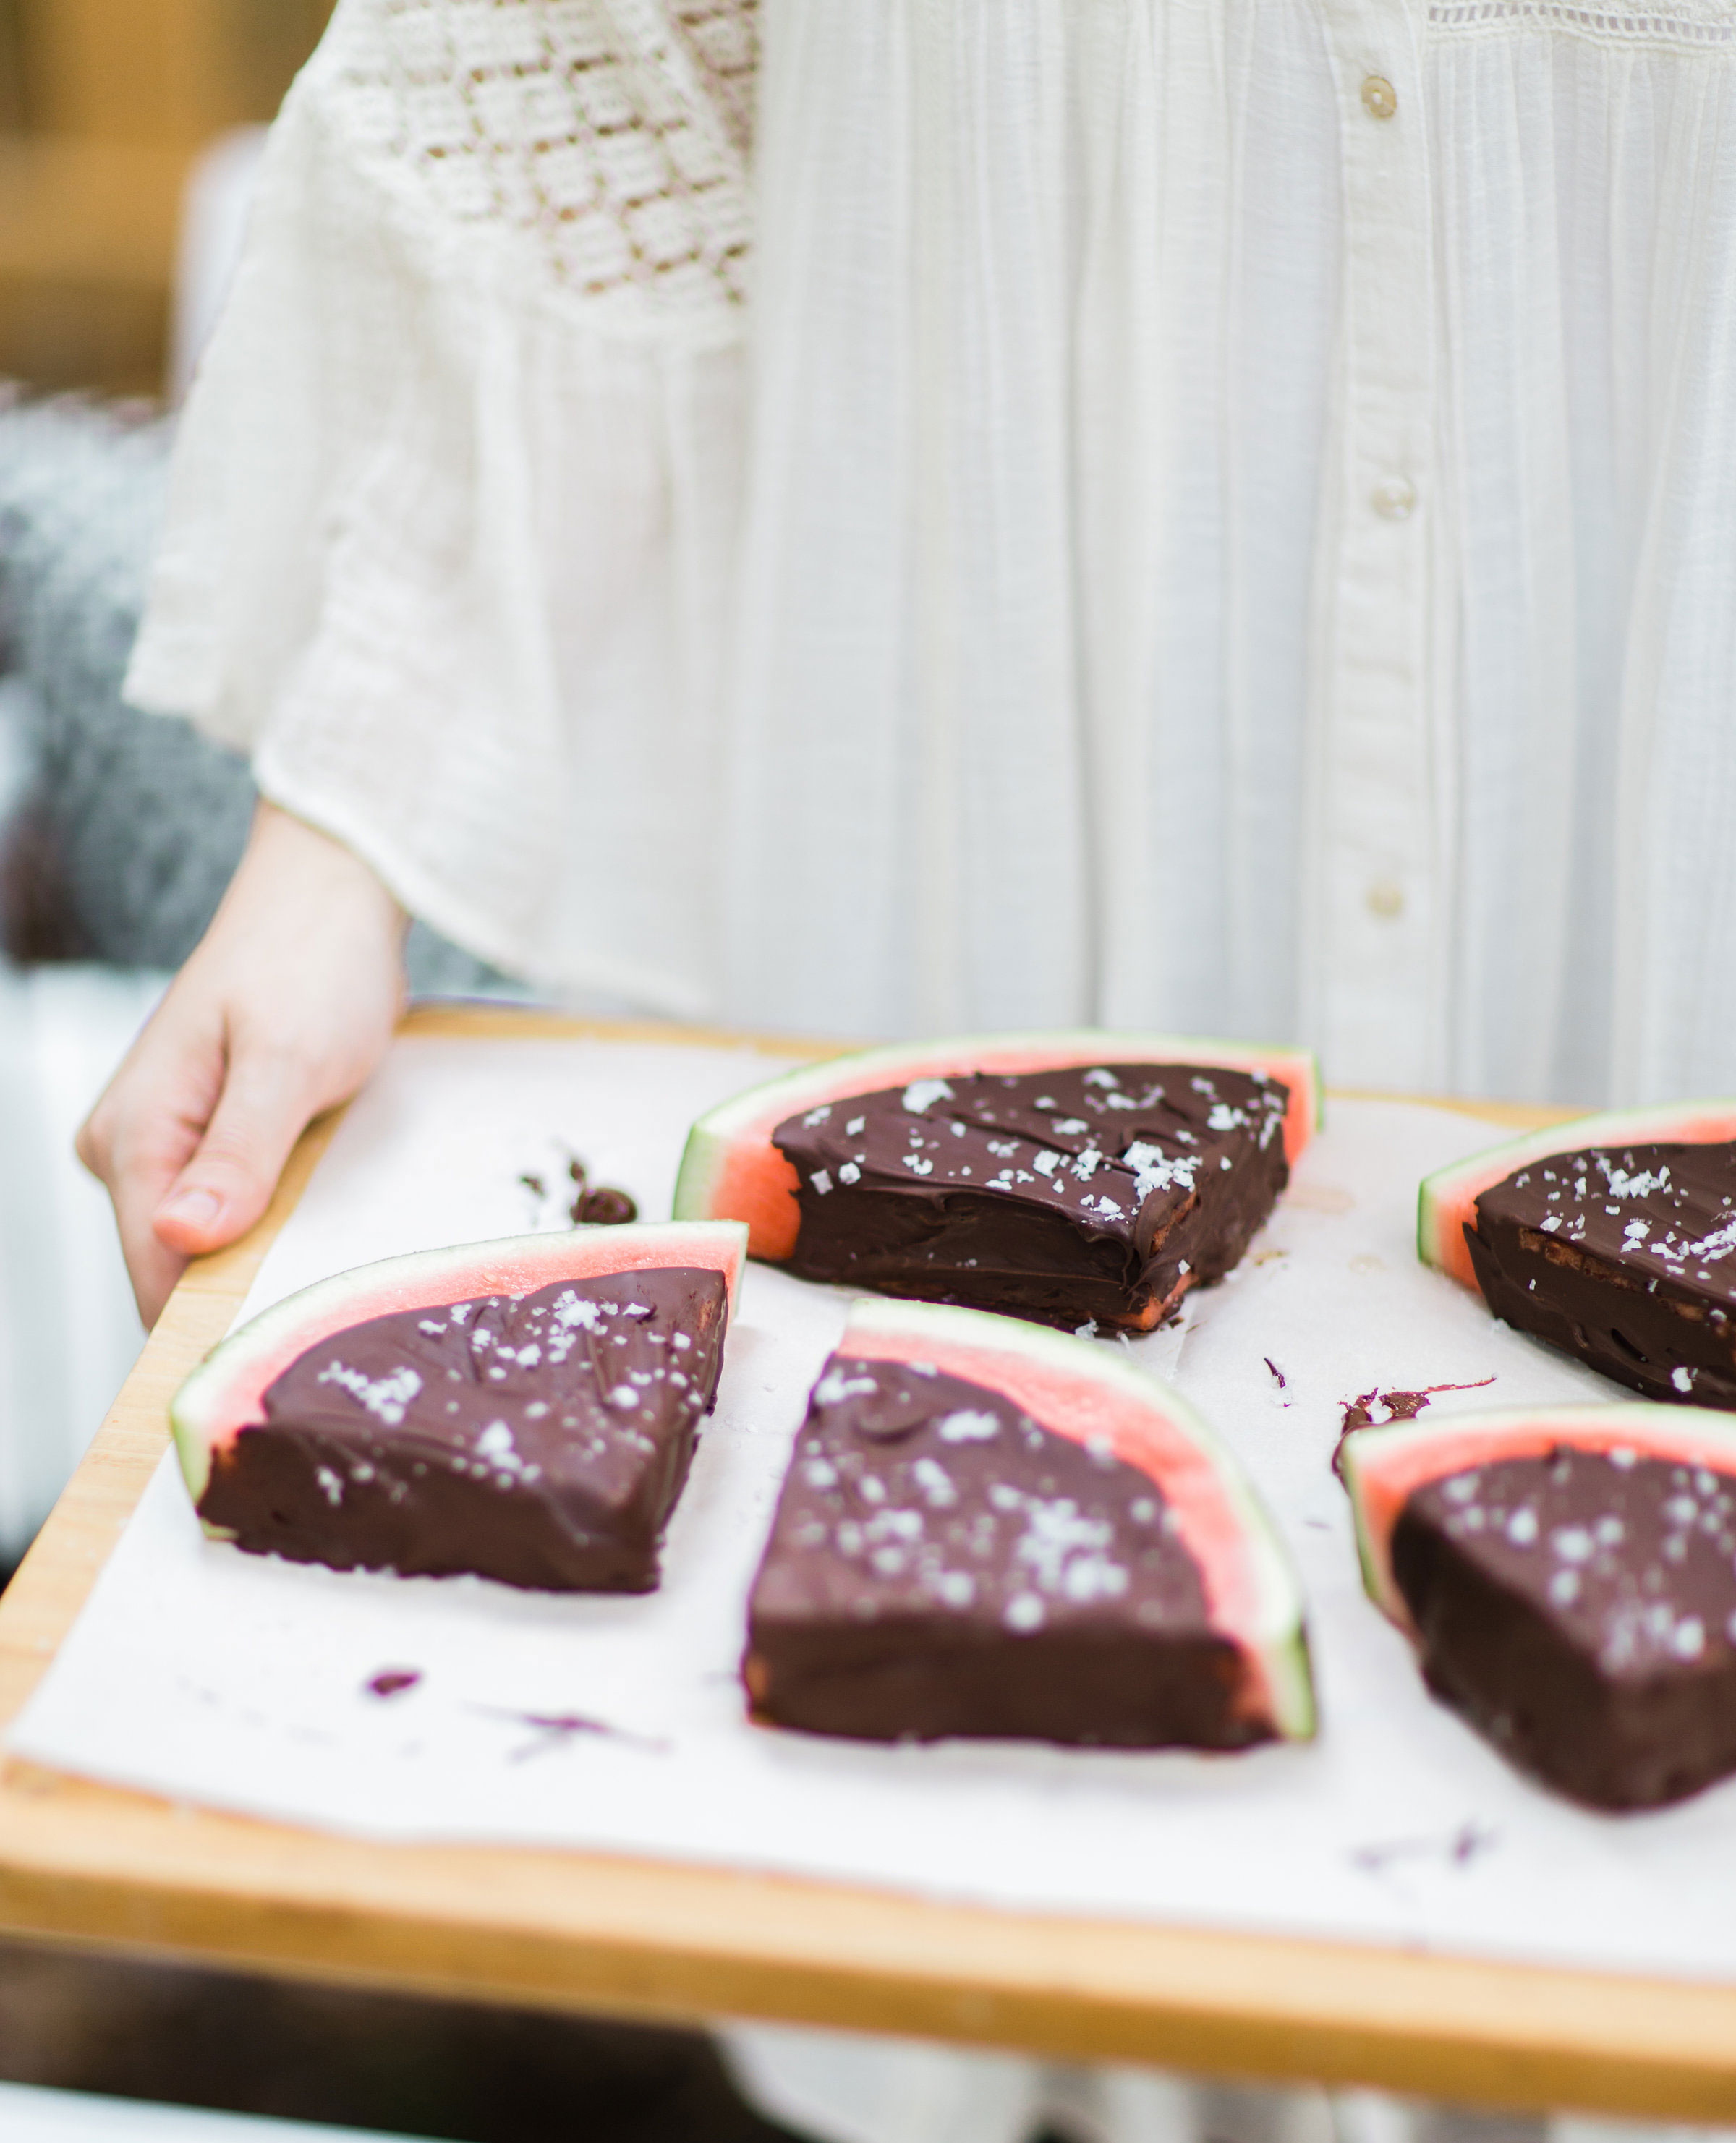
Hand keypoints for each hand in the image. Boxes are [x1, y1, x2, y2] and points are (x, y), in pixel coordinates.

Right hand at [78, 801, 407, 1325]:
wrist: (330, 896)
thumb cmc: (314, 964)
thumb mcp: (289, 1061)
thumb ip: (238, 1153)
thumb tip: (182, 1235)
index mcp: (135, 1130)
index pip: (154, 1270)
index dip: (212, 1323)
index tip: (279, 1361)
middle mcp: (126, 1143)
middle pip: (174, 1266)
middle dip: (241, 1294)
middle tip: (325, 1312)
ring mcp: (160, 1141)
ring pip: (202, 1241)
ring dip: (262, 1258)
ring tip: (330, 1258)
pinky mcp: (200, 1136)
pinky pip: (226, 1207)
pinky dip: (271, 1222)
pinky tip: (318, 1220)